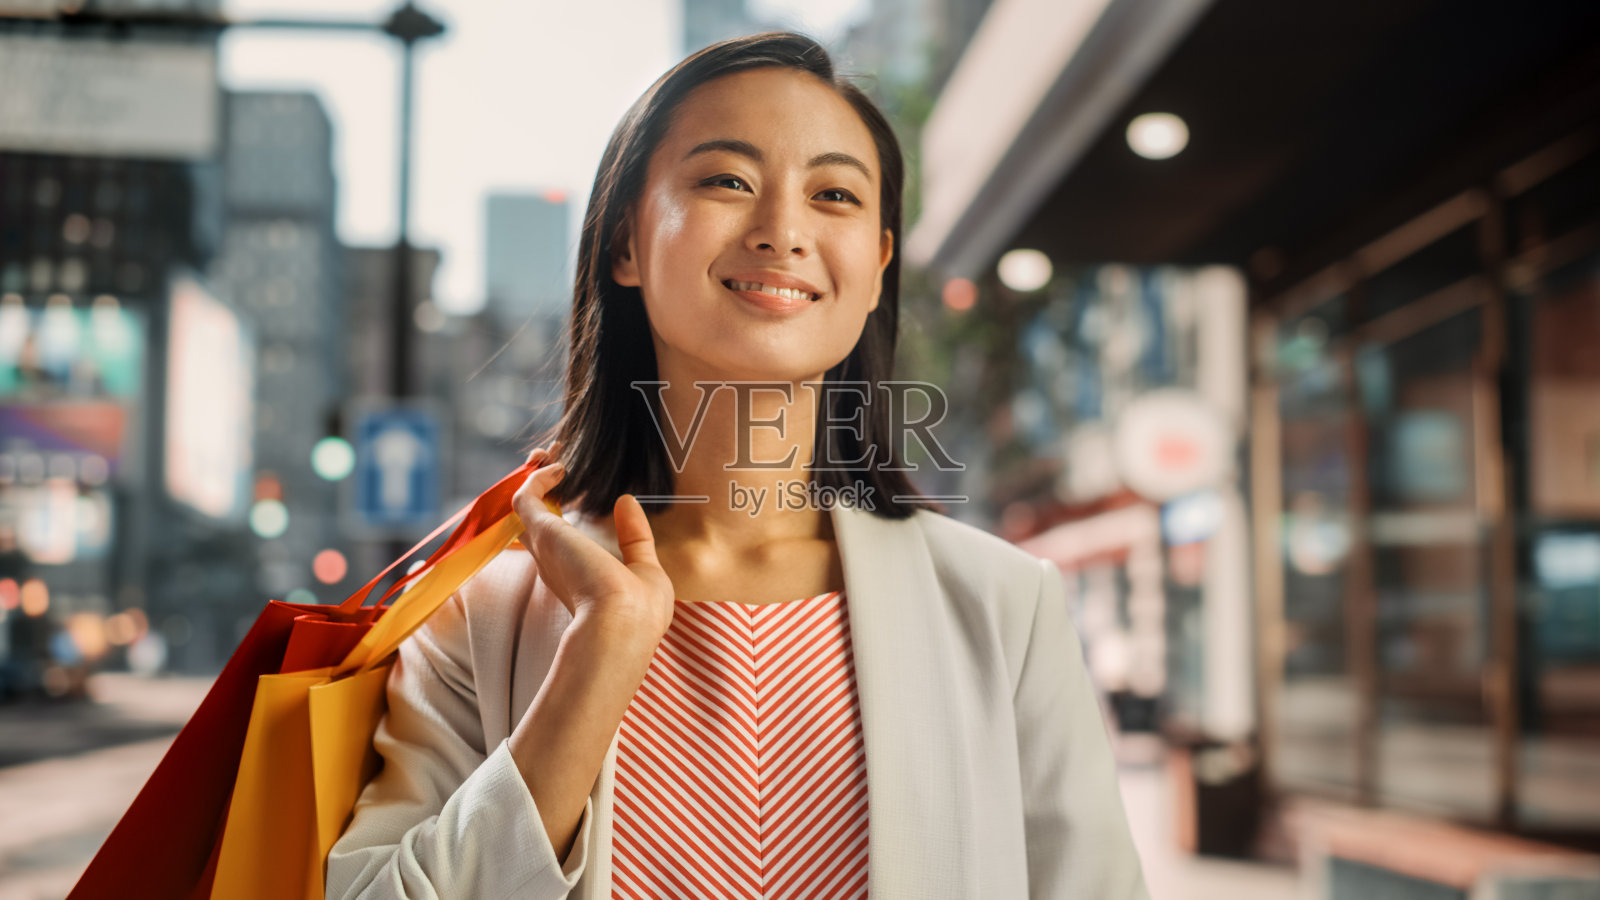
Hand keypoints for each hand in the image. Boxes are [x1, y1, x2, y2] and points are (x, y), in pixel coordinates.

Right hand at [511, 444, 674, 643]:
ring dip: (535, 474)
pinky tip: (558, 466)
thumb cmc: (638, 611)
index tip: (569, 484)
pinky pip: (527, 496)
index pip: (557, 541)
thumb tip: (626, 501)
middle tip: (552, 460)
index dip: (558, 513)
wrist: (621, 625)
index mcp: (576, 576)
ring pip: (525, 503)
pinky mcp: (543, 532)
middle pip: (535, 519)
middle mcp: (554, 562)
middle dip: (540, 488)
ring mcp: (546, 547)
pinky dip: (538, 476)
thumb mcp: (645, 568)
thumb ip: (634, 537)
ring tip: (548, 452)